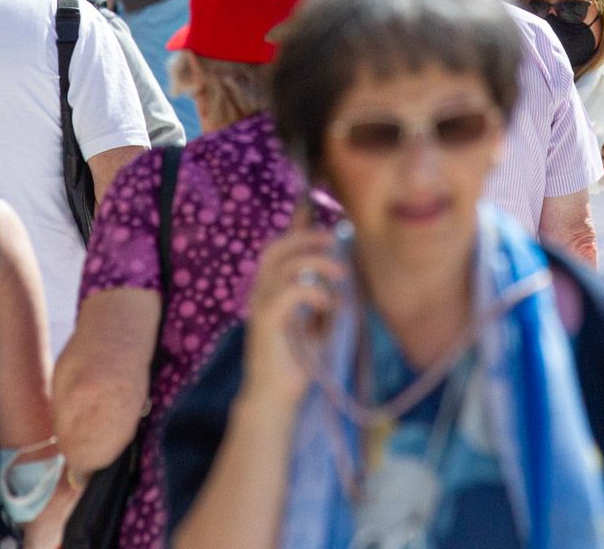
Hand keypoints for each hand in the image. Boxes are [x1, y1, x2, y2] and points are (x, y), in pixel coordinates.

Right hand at [240, 208, 342, 408]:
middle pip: (277, 248)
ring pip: (284, 264)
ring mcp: (260, 305)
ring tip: (340, 274)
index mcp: (270, 290)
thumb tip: (342, 277)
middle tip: (333, 240)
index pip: (279, 248)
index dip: (295, 226)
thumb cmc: (295, 363)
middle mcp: (260, 292)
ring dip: (316, 262)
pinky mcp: (268, 321)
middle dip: (306, 237)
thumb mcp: (315, 325)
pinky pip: (290, 292)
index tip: (312, 205)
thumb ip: (321, 299)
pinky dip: (315, 291)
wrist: (274, 398)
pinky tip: (329, 305)